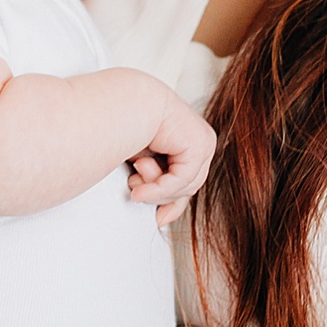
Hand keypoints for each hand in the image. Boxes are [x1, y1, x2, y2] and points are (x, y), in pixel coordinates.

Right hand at [127, 93, 215, 226]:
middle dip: (160, 194)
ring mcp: (204, 141)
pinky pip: (182, 180)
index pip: (187, 182)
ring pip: (186, 186)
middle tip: (135, 191)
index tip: (157, 219)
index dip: (171, 202)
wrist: (123, 104)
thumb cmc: (125, 129)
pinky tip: (138, 190)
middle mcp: (200, 140)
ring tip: (134, 178)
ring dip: (156, 188)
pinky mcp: (200, 144)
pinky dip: (159, 188)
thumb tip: (162, 221)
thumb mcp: (142, 165)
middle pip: (188, 186)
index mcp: (187, 142)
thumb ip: (156, 187)